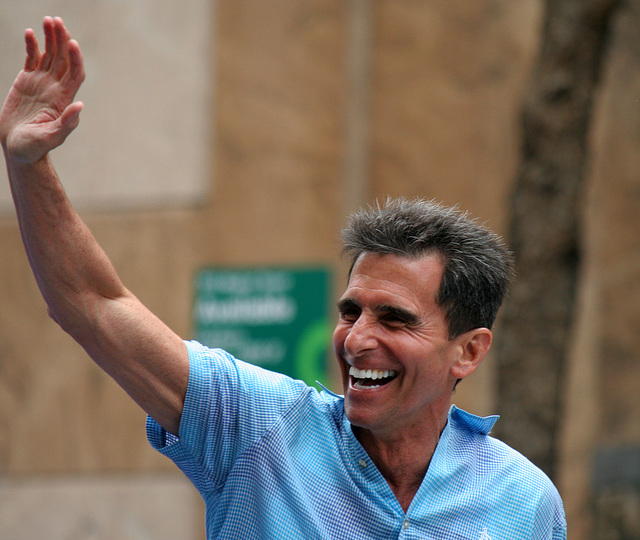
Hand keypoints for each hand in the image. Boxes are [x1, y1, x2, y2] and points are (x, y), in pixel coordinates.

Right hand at [0, 16, 84, 163]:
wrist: (18, 149)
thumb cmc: (34, 148)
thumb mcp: (51, 137)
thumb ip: (66, 123)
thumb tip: (80, 106)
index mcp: (63, 99)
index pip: (74, 73)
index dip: (75, 58)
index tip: (72, 43)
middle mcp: (55, 88)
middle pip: (63, 59)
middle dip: (63, 40)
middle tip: (58, 21)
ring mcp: (41, 83)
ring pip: (49, 56)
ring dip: (51, 39)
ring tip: (49, 20)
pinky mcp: (26, 82)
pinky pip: (32, 59)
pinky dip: (33, 46)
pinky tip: (31, 34)